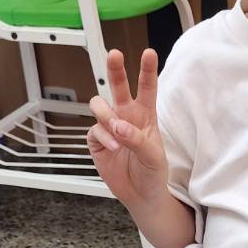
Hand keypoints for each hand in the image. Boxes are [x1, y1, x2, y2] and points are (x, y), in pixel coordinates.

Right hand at [87, 48, 167, 209]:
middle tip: (114, 54)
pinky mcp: (97, 140)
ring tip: (117, 129)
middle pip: (118, 87)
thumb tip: (118, 126)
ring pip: (99, 105)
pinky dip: (103, 137)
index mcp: (146, 115)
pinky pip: (94, 130)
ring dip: (106, 113)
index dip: (147, 70)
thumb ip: (137, 139)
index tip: (149, 52)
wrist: (141, 194)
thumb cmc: (153, 172)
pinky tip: (114, 148)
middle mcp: (127, 116)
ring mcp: (110, 127)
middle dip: (115, 69)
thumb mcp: (153, 156)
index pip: (147, 88)